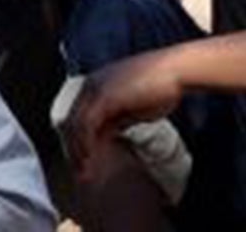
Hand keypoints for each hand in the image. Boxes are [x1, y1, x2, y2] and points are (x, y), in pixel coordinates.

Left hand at [62, 51, 184, 170]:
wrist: (175, 71)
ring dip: (78, 150)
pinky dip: (85, 142)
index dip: (77, 143)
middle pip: (71, 122)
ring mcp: (96, 88)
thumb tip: (102, 138)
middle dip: (74, 150)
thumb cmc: (158, 88)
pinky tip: (90, 157)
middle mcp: (91, 85)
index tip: (82, 163)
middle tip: (80, 173)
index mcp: (96, 85)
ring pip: (75, 124)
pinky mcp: (104, 94)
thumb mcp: (130, 110)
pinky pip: (87, 122)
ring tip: (84, 171)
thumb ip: (114, 122)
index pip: (77, 118)